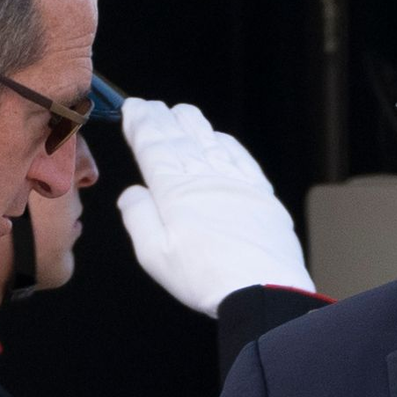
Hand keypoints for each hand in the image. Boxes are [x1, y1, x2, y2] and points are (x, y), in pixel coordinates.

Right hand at [117, 98, 314, 316]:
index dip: (141, 123)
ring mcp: (237, 182)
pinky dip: (226, 142)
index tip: (132, 108)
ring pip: (211, 140)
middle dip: (162, 118)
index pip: (153, 144)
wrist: (264, 289)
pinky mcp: (261, 194)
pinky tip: (219, 139)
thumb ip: (138, 217)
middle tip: (151, 107)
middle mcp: (206, 176)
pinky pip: (241, 157)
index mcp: (175, 189)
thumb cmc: (207, 277)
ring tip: (181, 113)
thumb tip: (133, 193)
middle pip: (180, 136)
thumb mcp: (154, 254)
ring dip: (193, 124)